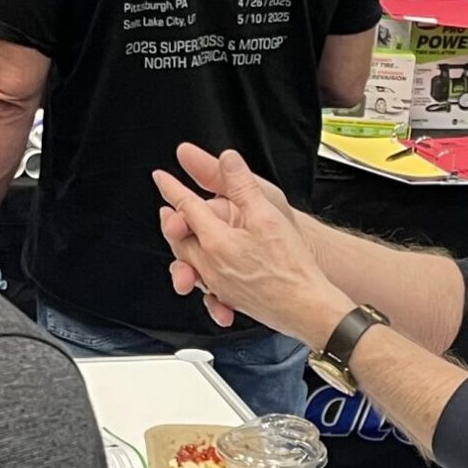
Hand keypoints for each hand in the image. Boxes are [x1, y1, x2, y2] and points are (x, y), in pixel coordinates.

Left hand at [152, 148, 346, 350]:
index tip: (161, 178)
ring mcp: (217, 285)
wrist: (306, 307)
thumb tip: (228, 160)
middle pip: (180, 238)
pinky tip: (202, 273)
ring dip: (180, 246)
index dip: (172, 188)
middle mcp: (210, 265)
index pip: (186, 207)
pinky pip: (204, 287)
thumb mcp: (267, 215)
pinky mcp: (228, 299)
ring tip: (181, 236)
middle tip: (168, 209)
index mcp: (216, 241)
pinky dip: (197, 276)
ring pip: (188, 263)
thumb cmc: (290, 265)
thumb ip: (243, 186)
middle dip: (172, 221)